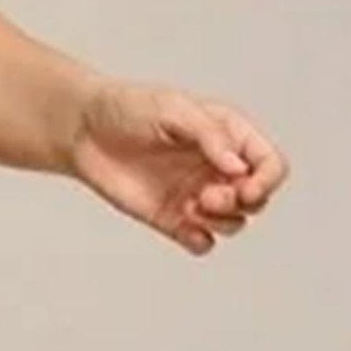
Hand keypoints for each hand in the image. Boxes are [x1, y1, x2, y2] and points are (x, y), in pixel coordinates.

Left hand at [63, 79, 288, 255]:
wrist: (81, 129)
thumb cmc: (126, 108)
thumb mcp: (171, 108)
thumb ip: (208, 134)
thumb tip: (237, 167)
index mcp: (227, 137)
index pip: (269, 164)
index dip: (267, 179)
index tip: (244, 185)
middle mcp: (217, 169)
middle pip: (257, 199)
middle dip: (244, 202)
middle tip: (210, 196)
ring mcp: (195, 195)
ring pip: (234, 223)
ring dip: (223, 222)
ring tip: (194, 206)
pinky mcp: (171, 217)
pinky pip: (201, 242)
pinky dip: (200, 242)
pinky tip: (185, 228)